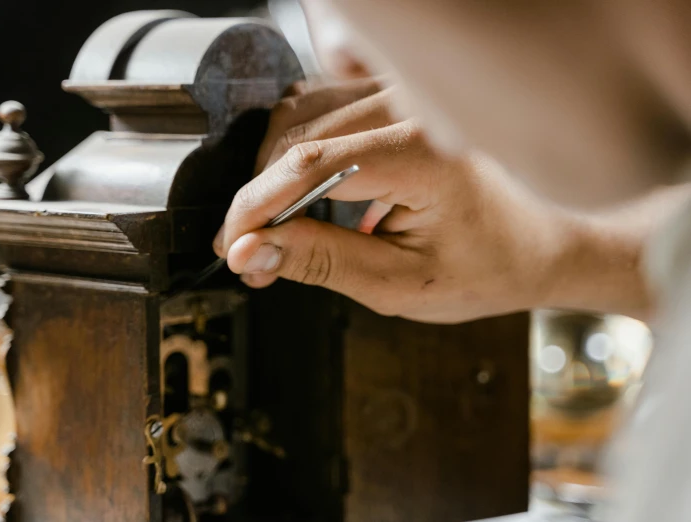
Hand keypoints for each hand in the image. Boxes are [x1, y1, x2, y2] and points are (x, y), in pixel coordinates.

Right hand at [214, 84, 654, 322]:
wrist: (541, 241)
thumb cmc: (490, 266)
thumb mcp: (401, 285)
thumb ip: (321, 261)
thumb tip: (252, 250)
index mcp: (423, 153)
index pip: (308, 164)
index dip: (255, 206)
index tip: (231, 245)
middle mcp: (412, 107)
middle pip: (294, 136)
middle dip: (259, 199)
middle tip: (253, 253)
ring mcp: (402, 94)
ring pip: (297, 115)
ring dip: (272, 173)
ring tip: (277, 230)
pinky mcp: (393, 98)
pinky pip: (319, 107)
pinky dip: (294, 151)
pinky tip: (301, 192)